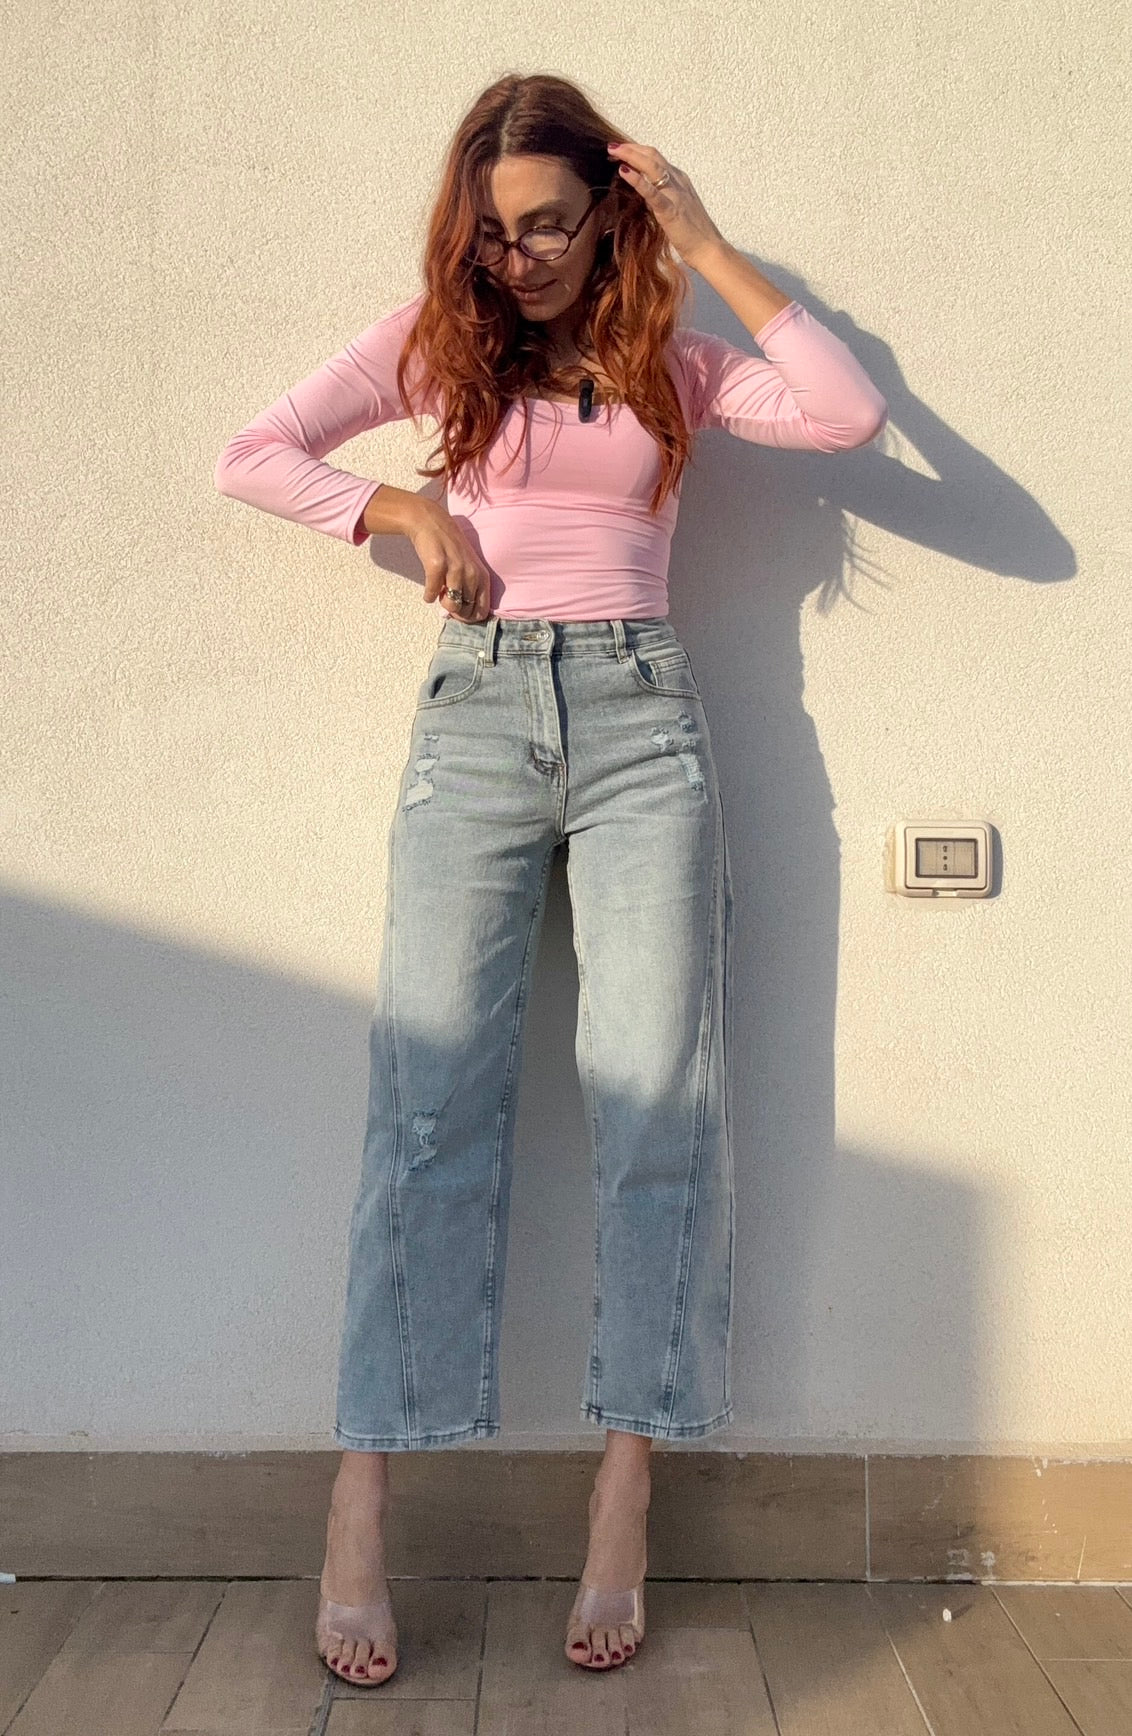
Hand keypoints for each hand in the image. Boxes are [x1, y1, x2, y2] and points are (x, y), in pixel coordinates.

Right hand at [408, 504, 492, 620]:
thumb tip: (462, 613)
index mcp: (482, 576)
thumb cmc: (450, 548)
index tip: (457, 610)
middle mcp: (472, 573)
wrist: (431, 522)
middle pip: (465, 611)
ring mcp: (456, 570)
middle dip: (454, 610)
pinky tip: (428, 589)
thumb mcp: (468, 567)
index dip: (468, 617)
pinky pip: (432, 595)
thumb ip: (469, 588)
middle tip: (446, 597)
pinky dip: (428, 596)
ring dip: (442, 602)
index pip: (481, 611)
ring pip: (451, 606)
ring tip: (439, 592)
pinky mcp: (437, 567)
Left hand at [606, 140, 727, 269]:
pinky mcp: (670, 210)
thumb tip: (644, 190)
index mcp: (679, 179)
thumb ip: (661, 195)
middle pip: (652, 155)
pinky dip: (637, 180)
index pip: (655, 158)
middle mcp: (677, 181)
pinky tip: (623, 171)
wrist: (708, 248)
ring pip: (651, 166)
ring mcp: (675, 194)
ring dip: (631, 155)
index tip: (620, 150)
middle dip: (630, 148)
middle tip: (612, 146)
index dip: (636, 151)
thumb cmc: (692, 233)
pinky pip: (652, 192)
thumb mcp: (676, 207)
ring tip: (613, 151)